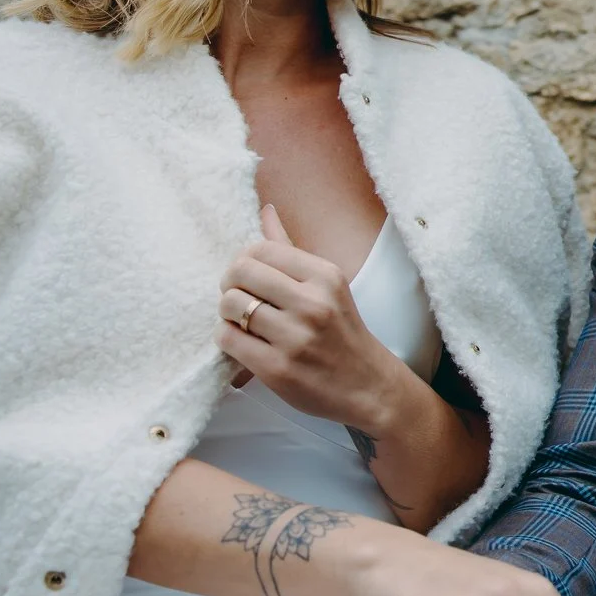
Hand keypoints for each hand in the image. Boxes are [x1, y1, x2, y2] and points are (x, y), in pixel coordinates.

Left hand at [219, 205, 417, 433]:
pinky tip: (245, 342)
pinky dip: (228, 338)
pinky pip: (228, 339)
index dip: (244, 263)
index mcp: (325, 276)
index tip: (251, 279)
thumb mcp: (327, 284)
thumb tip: (265, 210)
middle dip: (231, 285)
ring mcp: (295, 338)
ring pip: (230, 306)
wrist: (368, 385)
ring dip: (228, 314)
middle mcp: (312, 303)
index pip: (260, 249)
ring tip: (243, 322)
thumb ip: (290, 249)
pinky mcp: (277, 369)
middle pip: (239, 273)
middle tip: (241, 299)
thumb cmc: (342, 331)